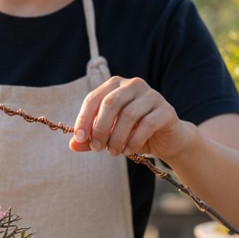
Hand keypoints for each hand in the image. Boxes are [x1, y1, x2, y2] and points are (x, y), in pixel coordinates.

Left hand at [69, 76, 192, 159]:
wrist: (166, 140)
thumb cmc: (132, 133)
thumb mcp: (108, 135)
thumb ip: (91, 138)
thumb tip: (73, 145)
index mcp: (115, 85)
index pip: (94, 98)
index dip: (84, 119)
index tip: (79, 138)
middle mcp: (133, 85)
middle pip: (110, 103)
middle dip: (100, 128)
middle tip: (97, 148)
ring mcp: (152, 95)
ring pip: (129, 115)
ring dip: (117, 137)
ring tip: (114, 152)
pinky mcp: (166, 110)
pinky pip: (147, 124)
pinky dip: (134, 140)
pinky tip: (129, 151)